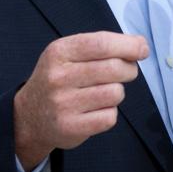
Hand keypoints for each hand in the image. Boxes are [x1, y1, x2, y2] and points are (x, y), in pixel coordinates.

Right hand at [14, 31, 148, 170]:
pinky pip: (110, 117)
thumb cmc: (59, 79)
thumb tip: (140, 45)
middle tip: (126, 72)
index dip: (128, 45)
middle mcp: (59, 76)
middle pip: (113, 68)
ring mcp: (63, 104)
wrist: (29, 116)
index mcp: (59, 52)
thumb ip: (101, 46)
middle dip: (129, 69)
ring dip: (117, 93)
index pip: (101, 43)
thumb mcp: (68, 54)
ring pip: (115, 93)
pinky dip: (110, 113)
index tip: (142, 49)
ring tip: (102, 93)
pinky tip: (96, 110)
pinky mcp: (71, 128)